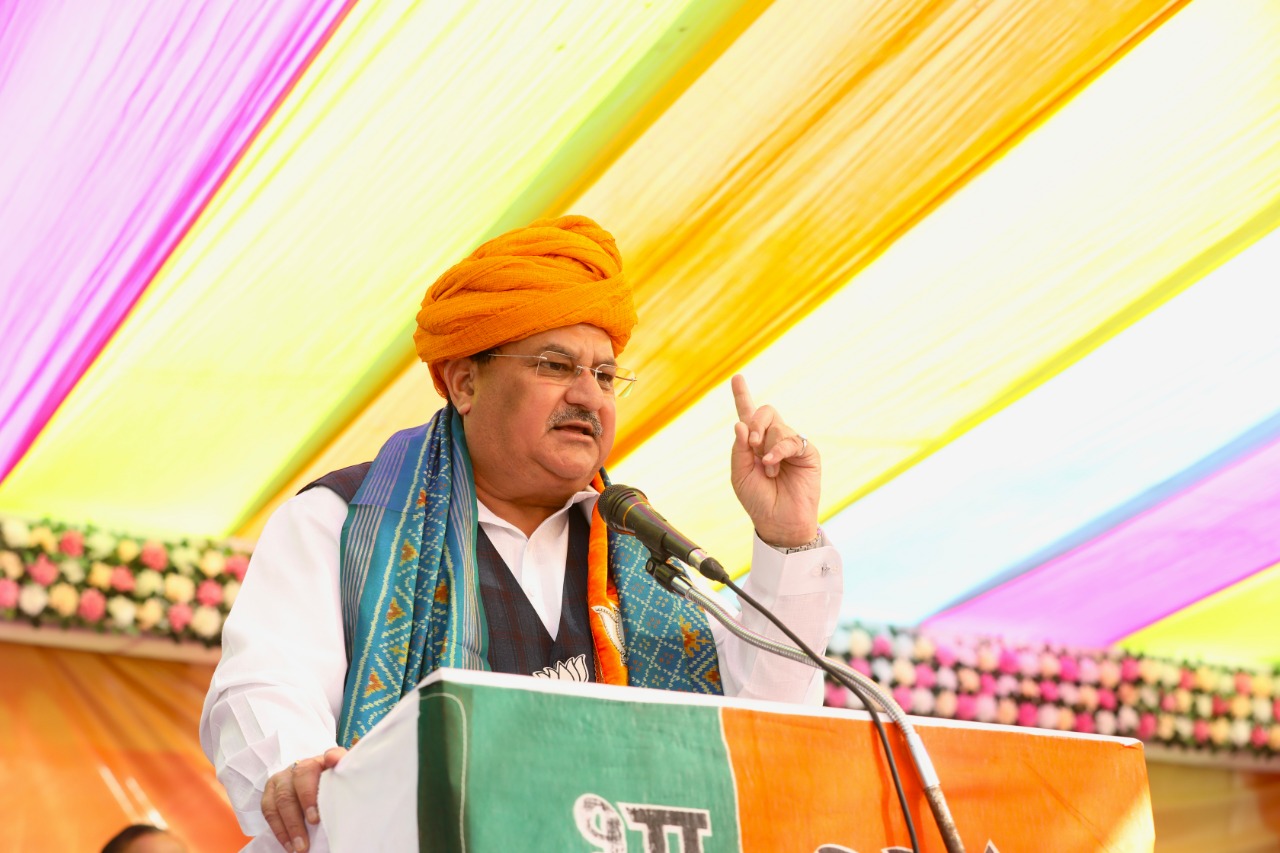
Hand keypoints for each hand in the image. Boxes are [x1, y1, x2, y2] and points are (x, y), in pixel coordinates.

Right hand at [262, 747, 346, 851]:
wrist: (306, 786)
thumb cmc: (329, 788)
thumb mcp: (342, 784)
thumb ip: (350, 781)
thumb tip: (367, 780)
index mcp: (325, 761)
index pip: (332, 753)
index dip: (334, 757)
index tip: (334, 763)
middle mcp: (303, 765)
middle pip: (301, 775)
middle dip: (306, 800)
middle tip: (314, 822)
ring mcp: (284, 777)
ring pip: (282, 796)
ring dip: (291, 824)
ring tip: (300, 846)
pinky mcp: (270, 791)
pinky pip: (269, 809)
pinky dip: (279, 829)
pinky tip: (288, 845)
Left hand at [729, 374, 820, 546]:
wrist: (779, 521)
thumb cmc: (758, 500)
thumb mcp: (740, 475)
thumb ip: (739, 450)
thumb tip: (741, 423)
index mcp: (753, 444)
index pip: (748, 415)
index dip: (742, 395)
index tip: (737, 377)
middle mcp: (772, 440)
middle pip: (764, 411)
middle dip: (755, 424)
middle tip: (752, 445)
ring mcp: (790, 444)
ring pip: (777, 425)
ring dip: (767, 447)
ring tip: (768, 470)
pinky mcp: (807, 452)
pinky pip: (791, 439)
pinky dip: (779, 450)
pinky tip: (773, 464)